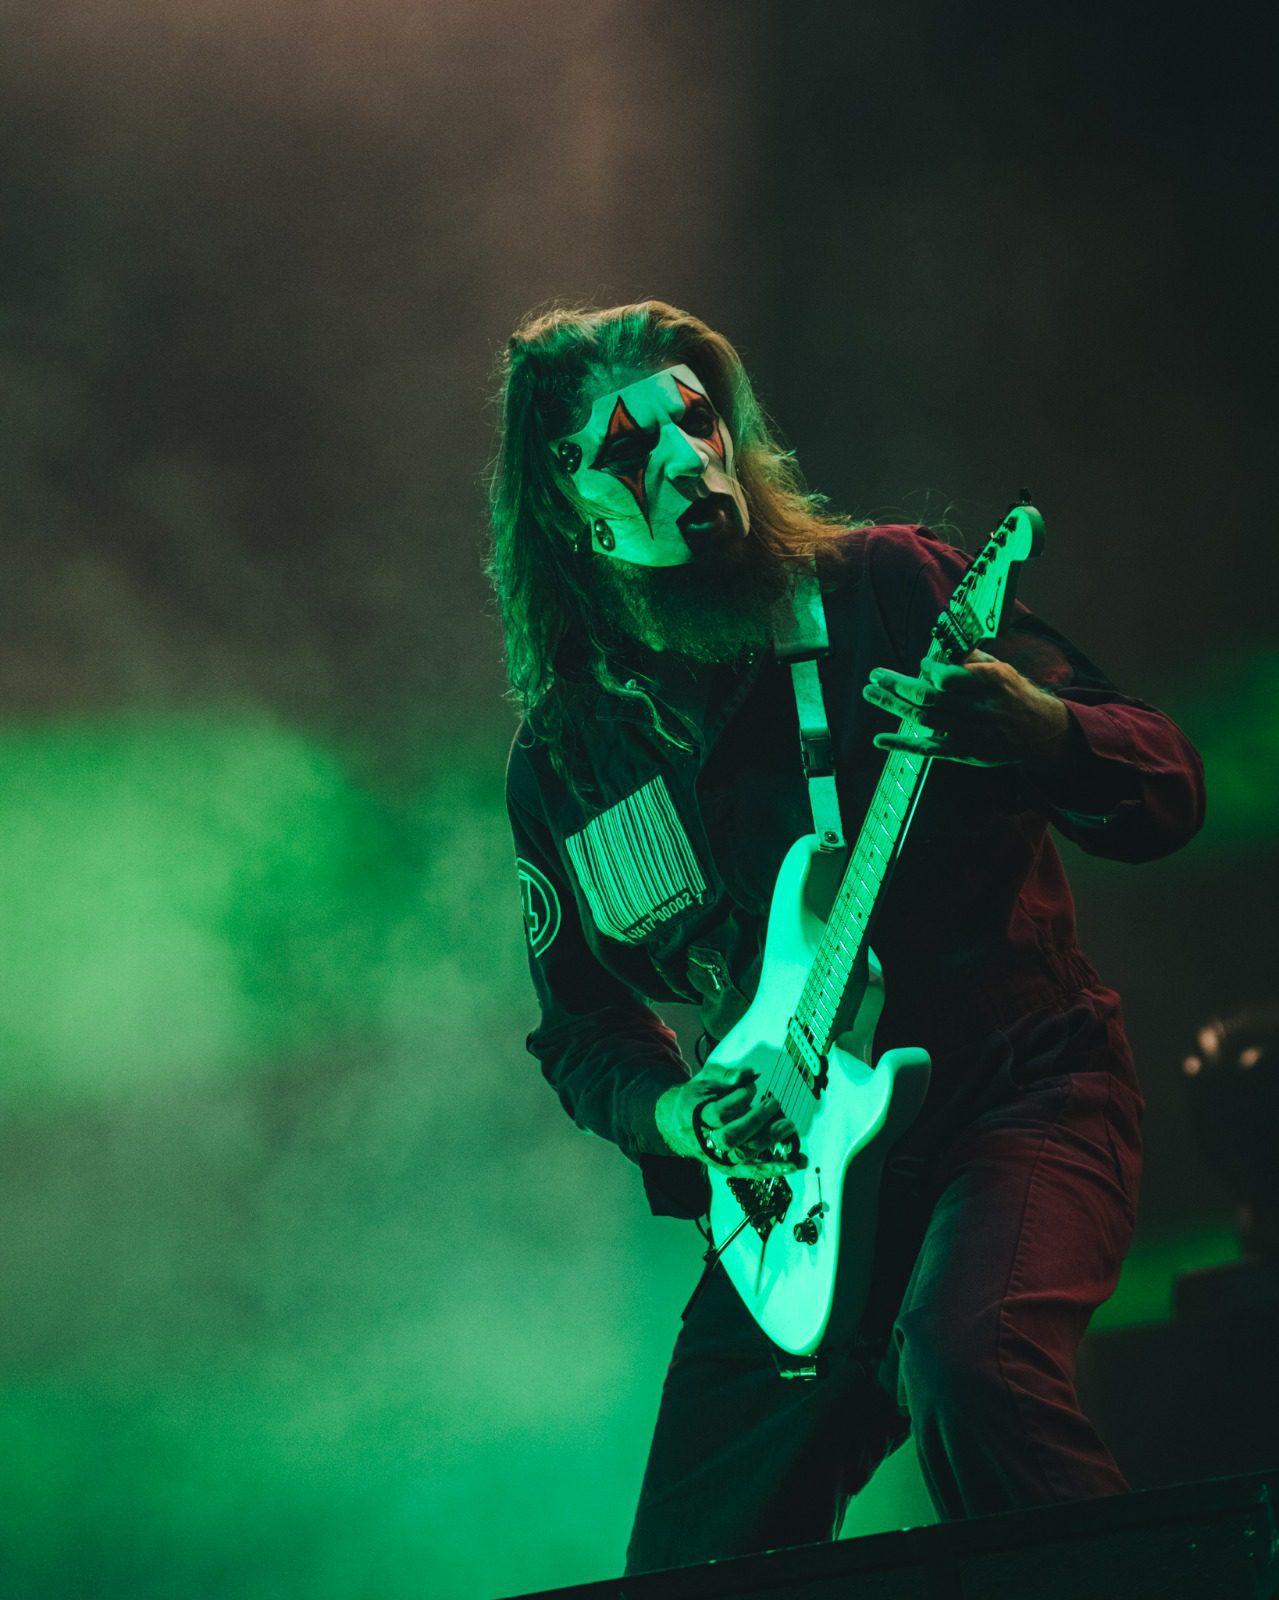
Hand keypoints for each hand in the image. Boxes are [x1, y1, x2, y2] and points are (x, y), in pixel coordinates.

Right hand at [656, 1061, 805, 1178]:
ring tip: (789, 1126)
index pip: (718, 1113)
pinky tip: (794, 1163)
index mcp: (694, 1115)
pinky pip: (751, 1171)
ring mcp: (717, 1156)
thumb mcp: (705, 1079)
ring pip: (743, 1155)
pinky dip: (773, 1168)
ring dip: (769, 1142)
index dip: (737, 1101)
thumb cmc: (697, 1097)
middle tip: (774, 1103)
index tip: (752, 1087)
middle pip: (731, 1137)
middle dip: (755, 1121)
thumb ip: (725, 1076)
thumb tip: (748, 1074)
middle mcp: (705, 1140)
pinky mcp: (729, 1166)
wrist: (678, 1124)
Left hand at [862, 649, 1070, 766]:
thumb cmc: (1014, 693)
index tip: (922, 664)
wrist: (1038, 731)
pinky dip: (902, 744)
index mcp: (989, 684)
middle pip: (930, 698)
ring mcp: (968, 733)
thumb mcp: (1001, 669)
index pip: (951, 678)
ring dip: (893, 705)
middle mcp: (977, 709)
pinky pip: (928, 749)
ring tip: (870, 692)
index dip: (931, 671)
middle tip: (875, 675)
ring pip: (924, 719)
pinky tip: (879, 739)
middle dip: (898, 685)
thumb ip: (971, 657)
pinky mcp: (962, 752)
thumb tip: (940, 649)